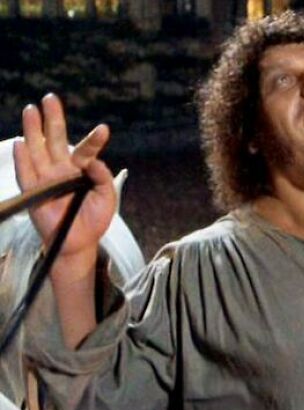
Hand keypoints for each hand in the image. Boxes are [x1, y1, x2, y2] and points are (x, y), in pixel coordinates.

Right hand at [13, 94, 116, 267]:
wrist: (79, 243)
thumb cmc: (93, 220)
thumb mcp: (107, 199)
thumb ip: (103, 178)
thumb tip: (92, 161)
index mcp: (81, 170)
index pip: (87, 150)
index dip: (94, 140)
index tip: (104, 130)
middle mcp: (62, 169)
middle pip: (56, 140)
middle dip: (53, 119)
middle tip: (51, 99)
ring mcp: (46, 178)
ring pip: (38, 149)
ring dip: (34, 130)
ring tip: (32, 110)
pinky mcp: (34, 191)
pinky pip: (26, 172)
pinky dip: (23, 159)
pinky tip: (21, 143)